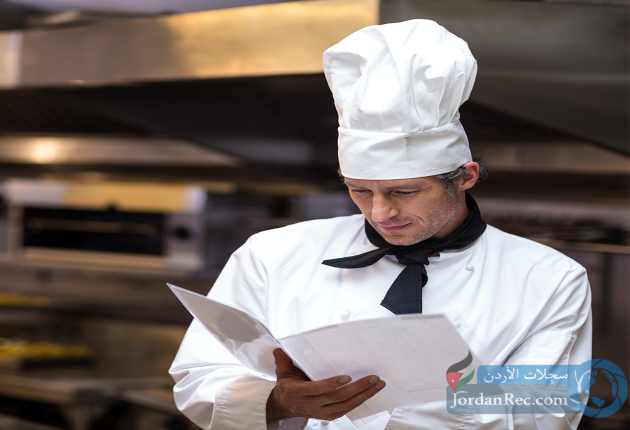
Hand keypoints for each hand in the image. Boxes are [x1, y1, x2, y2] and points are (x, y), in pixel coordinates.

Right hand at [266, 348, 385, 422]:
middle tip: (373, 378)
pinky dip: (360, 401)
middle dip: (359, 388)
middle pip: (338, 398)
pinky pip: (348, 409)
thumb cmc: (288, 386)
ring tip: (378, 384)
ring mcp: (322, 412)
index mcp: (299, 392)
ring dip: (365, 394)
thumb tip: (280, 349)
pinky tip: (371, 393)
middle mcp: (312, 404)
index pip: (318, 389)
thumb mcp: (282, 372)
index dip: (332, 384)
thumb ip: (283, 360)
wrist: (286, 406)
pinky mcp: (330, 415)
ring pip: (347, 405)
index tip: (346, 376)